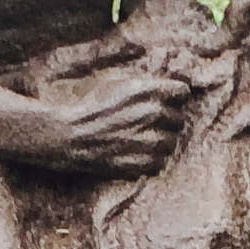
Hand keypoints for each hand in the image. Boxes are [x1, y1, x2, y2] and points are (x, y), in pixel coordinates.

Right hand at [35, 68, 185, 176]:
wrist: (67, 135)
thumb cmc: (88, 107)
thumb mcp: (117, 84)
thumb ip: (145, 86)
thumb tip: (166, 88)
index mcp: (146, 91)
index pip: (182, 92)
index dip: (175, 97)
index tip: (168, 101)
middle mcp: (152, 114)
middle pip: (179, 119)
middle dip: (168, 121)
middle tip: (152, 124)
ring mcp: (148, 141)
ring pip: (172, 143)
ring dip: (162, 142)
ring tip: (145, 141)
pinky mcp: (141, 163)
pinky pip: (160, 163)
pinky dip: (153, 160)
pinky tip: (139, 154)